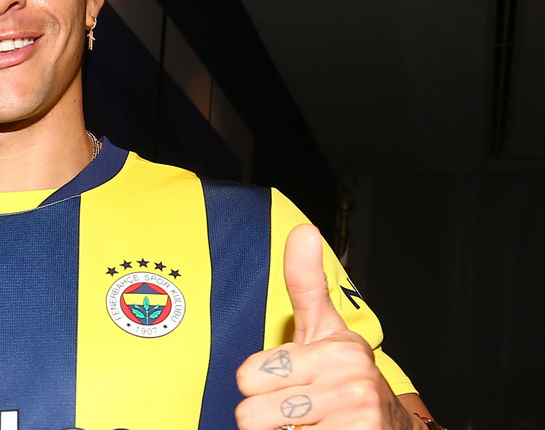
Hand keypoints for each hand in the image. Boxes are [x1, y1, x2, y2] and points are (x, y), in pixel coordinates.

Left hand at [234, 224, 418, 428]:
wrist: (393, 426)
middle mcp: (350, 387)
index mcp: (337, 352)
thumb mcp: (324, 329)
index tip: (286, 380)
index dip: (257, 383)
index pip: (248, 375)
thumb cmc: (344, 377)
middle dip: (265, 416)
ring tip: (307, 425)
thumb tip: (304, 230)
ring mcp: (356, 422)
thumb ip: (306, 283)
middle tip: (294, 409)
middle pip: (251, 413)